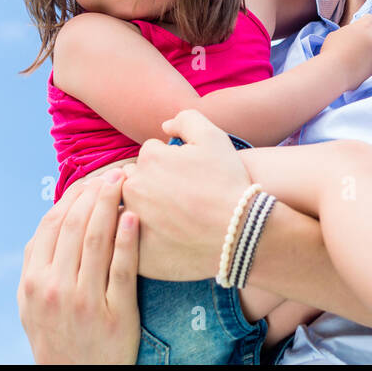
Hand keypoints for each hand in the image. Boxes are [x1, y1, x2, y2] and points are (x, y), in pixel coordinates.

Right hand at [18, 171, 141, 363]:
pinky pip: (122, 269)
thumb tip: (49, 223)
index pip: (52, 225)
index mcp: (34, 282)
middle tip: (115, 172)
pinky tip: (134, 217)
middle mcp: (56, 288)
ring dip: (111, 204)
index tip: (92, 180)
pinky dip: (127, 239)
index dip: (73, 196)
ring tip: (126, 182)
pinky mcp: (116, 313)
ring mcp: (85, 301)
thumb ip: (36, 265)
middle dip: (96, 192)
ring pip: (98, 240)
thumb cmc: (57, 337)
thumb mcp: (31, 305)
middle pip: (75, 226)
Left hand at [120, 109, 252, 280]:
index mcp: (149, 159)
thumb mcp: (214, 137)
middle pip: (136, 179)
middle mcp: (134, 187)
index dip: (170, 162)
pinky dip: (144, 236)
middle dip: (151, 183)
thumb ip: (186, 119)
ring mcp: (133, 221)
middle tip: (179, 196)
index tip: (186, 175)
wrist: (240, 232)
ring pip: (132, 207)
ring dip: (145, 208)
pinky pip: (132, 239)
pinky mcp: (136, 251)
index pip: (150, 154)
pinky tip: (166, 238)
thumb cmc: (228, 183)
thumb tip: (164, 127)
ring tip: (173, 217)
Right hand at [318, 13, 371, 91]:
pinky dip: (366, 65)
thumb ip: (348, 32)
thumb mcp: (337, 34)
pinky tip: (355, 69)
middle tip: (352, 48)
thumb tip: (351, 37)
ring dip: (367, 54)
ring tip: (352, 60)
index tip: (359, 30)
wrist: (335, 73)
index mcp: (366, 27)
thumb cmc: (332, 51)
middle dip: (365, 41)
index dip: (366, 24)